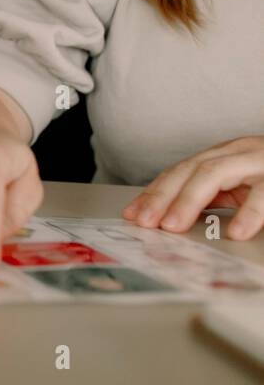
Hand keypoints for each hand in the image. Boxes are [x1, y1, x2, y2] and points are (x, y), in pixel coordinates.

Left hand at [122, 136, 263, 239]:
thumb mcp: (244, 184)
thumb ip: (215, 195)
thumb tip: (175, 216)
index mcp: (227, 155)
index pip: (182, 170)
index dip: (155, 191)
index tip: (133, 214)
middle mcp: (242, 152)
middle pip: (192, 169)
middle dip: (164, 196)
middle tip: (146, 223)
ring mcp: (263, 161)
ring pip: (218, 172)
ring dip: (191, 200)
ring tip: (174, 226)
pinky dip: (251, 213)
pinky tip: (238, 232)